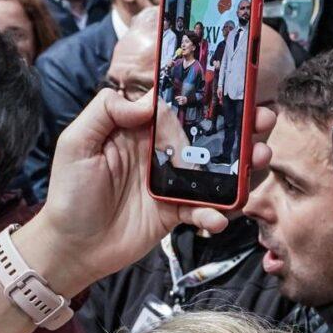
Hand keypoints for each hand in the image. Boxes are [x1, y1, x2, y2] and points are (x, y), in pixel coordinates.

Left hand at [11, 75, 273, 298]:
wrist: (71, 248)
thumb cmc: (69, 193)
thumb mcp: (76, 144)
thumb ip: (106, 112)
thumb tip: (149, 102)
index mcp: (139, 129)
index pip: (178, 104)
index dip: (206, 93)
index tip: (234, 84)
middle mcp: (160, 152)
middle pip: (207, 134)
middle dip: (240, 125)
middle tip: (263, 119)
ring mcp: (171, 184)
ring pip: (216, 169)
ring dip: (243, 164)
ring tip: (260, 158)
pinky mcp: (176, 213)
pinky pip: (204, 209)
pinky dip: (216, 213)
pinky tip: (217, 217)